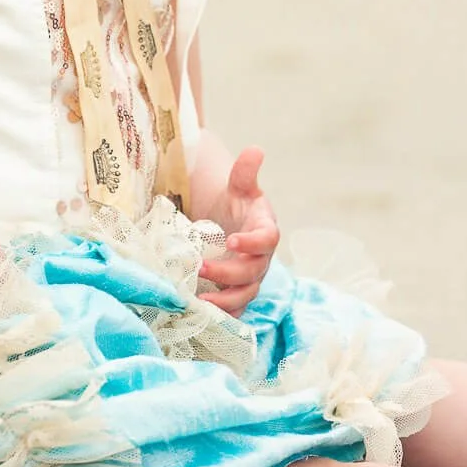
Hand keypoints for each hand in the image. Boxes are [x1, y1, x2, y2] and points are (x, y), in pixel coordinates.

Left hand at [197, 145, 279, 316]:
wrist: (226, 220)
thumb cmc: (234, 202)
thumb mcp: (237, 185)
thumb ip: (245, 172)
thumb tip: (255, 150)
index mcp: (264, 230)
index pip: (267, 239)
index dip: (252, 242)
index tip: (231, 239)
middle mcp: (260, 258)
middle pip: (252, 273)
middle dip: (228, 274)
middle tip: (201, 268)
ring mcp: (249, 278)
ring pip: (244, 296)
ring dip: (224, 301)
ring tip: (199, 300)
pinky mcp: (236, 292)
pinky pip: (234, 309)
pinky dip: (222, 315)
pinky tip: (202, 316)